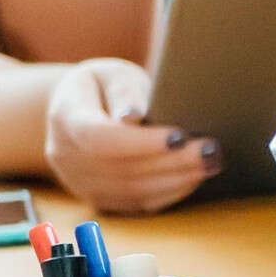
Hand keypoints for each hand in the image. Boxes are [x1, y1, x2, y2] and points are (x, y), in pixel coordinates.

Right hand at [43, 57, 216, 213]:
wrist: (81, 111)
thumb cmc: (104, 86)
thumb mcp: (112, 74)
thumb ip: (124, 91)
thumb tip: (132, 117)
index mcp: (65, 117)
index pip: (100, 137)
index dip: (140, 141)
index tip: (178, 136)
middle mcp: (65, 155)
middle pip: (122, 168)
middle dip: (171, 161)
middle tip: (210, 150)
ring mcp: (80, 182)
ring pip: (132, 190)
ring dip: (176, 179)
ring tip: (210, 163)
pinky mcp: (99, 198)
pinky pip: (137, 203)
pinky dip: (169, 192)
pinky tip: (194, 176)